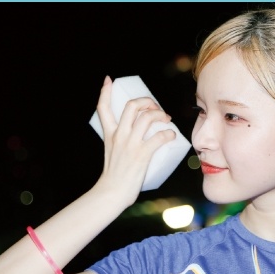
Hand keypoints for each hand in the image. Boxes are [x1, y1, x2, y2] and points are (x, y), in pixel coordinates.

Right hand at [94, 76, 175, 206]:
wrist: (111, 193)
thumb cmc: (114, 176)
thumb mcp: (112, 153)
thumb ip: (121, 143)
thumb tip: (140, 138)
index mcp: (109, 134)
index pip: (103, 108)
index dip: (105, 91)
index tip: (109, 80)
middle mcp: (119, 136)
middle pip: (132, 106)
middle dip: (147, 101)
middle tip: (156, 108)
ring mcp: (130, 144)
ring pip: (147, 118)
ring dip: (160, 114)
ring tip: (166, 120)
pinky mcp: (141, 155)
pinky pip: (159, 137)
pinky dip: (168, 133)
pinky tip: (171, 134)